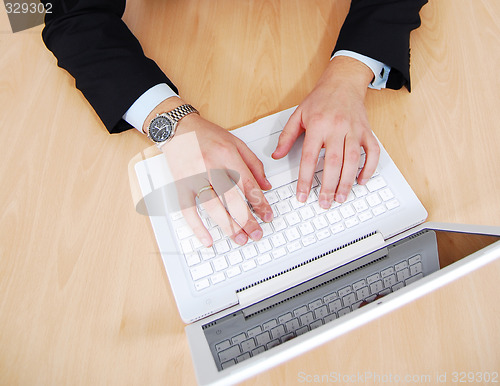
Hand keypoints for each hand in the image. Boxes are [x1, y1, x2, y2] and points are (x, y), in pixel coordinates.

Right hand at [148, 98, 272, 247]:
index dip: (260, 203)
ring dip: (227, 226)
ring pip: (212, 206)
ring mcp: (194, 177)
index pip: (248, 184)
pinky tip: (207, 239)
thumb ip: (253, 164)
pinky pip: (188, 209)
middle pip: (232, 198)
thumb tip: (266, 185)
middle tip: (256, 233)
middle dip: (246, 220)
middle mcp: (211, 166)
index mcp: (227, 155)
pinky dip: (197, 227)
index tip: (267, 216)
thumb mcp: (236, 143)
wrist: (177, 128)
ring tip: (239, 238)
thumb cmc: (206, 135)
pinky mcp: (180, 185)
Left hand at [272, 56, 379, 208]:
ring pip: (352, 160)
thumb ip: (286, 136)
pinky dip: (369, 168)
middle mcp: (337, 128)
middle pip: (333, 163)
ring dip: (347, 182)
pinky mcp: (367, 131)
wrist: (343, 81)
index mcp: (317, 125)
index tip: (303, 195)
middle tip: (324, 203)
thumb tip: (276, 155)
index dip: (305, 179)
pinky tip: (361, 181)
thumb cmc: (320, 99)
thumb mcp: (298, 114)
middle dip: (328, 186)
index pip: (310, 158)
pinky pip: (372, 152)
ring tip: (340, 198)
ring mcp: (354, 130)